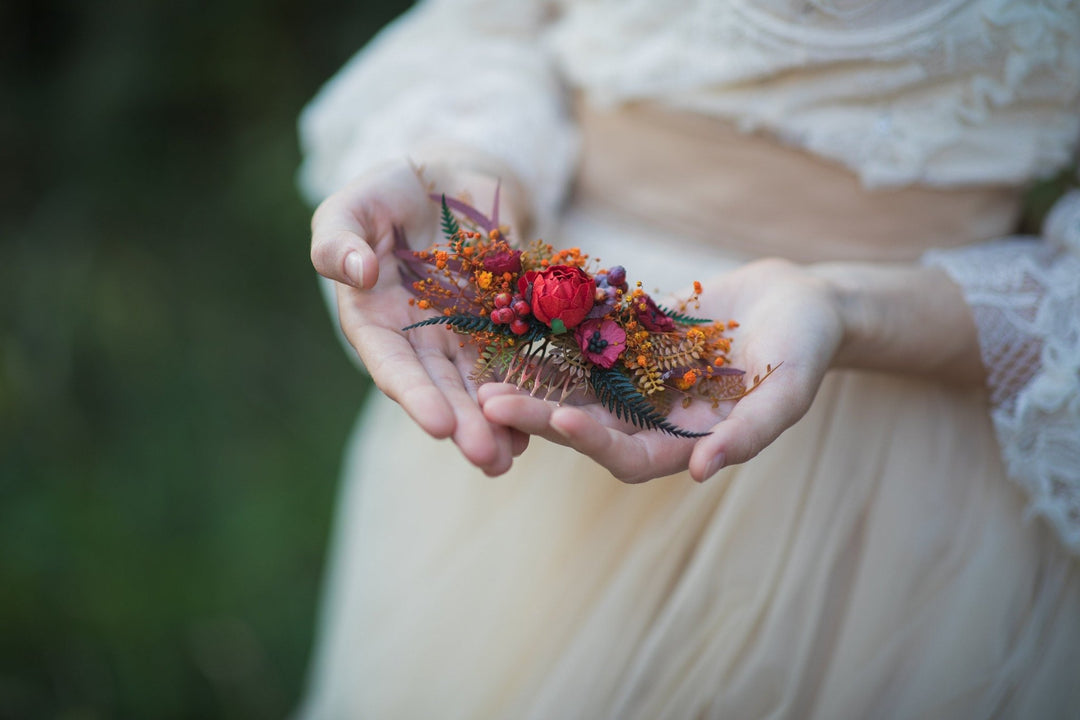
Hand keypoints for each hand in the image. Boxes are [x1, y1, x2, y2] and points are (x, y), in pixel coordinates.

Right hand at [311, 161, 529, 474]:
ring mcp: (464, 334)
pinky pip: (518, 357)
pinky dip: (531, 386)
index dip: (414, 395)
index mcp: (376, 321)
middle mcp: (420, 339)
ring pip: (480, 384)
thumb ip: (339, 240)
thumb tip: (356, 274)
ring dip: (498, 421)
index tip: (436, 425)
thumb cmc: (386, 192)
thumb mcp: (351, 208)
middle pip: (442, 387)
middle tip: (487, 459)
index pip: (391, 364)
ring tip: (515, 456)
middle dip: (464, 423)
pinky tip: (550, 418)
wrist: (447, 178)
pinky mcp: (503, 321)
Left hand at [479, 259, 844, 481]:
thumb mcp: (788, 391)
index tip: (563, 420)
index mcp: (685, 440)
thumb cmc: (805, 349)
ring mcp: (638, 376)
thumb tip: (700, 472)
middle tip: (490, 403)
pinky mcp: (631, 337)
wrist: (802, 301)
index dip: (595, 443)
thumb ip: (749, 433)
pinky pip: (587, 337)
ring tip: (485, 369)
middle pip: (586, 423)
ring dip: (532, 379)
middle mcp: (652, 415)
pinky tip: (517, 316)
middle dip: (539, 415)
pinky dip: (555, 332)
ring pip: (575, 383)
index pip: (629, 456)